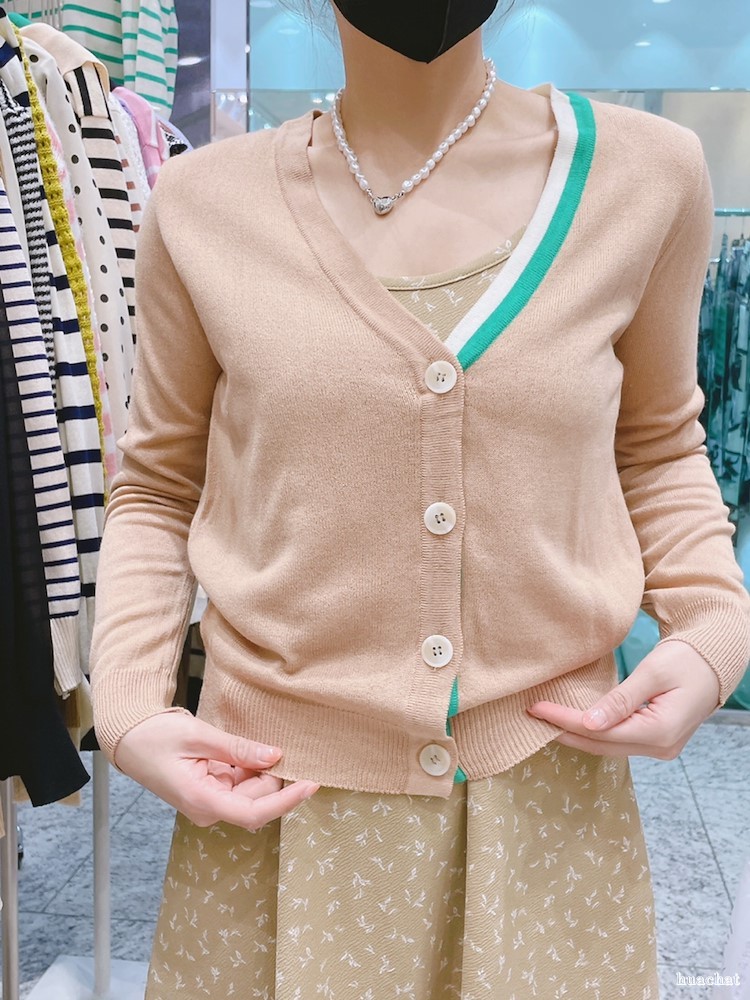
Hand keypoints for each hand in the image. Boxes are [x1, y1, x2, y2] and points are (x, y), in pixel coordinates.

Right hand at [113, 711, 319, 828]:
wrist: (129, 739)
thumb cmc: (156, 737)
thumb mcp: (200, 736)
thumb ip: (238, 749)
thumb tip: (275, 755)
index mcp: (202, 801)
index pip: (255, 813)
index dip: (286, 800)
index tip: (311, 784)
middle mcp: (208, 808)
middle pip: (257, 800)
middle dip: (271, 775)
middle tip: (272, 742)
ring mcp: (210, 802)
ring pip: (251, 791)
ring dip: (258, 769)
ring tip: (243, 743)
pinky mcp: (211, 792)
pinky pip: (240, 783)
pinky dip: (248, 767)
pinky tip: (241, 750)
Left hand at [526, 639, 720, 758]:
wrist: (716, 659)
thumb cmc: (688, 658)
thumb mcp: (653, 673)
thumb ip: (621, 700)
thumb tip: (589, 722)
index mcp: (660, 732)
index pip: (600, 732)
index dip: (565, 721)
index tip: (537, 708)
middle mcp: (660, 748)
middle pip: (601, 746)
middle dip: (564, 732)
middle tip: (533, 716)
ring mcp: (660, 748)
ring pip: (608, 747)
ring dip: (577, 735)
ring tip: (546, 720)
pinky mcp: (657, 740)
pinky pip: (619, 741)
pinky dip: (594, 733)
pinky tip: (574, 723)